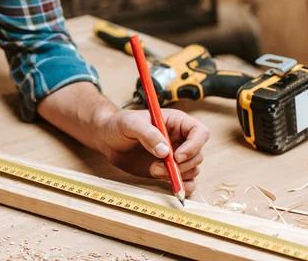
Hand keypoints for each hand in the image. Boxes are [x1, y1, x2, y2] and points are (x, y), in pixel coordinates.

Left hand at [95, 108, 209, 193]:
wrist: (107, 139)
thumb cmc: (118, 125)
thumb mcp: (130, 123)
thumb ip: (147, 134)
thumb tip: (165, 151)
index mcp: (176, 122)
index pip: (199, 132)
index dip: (194, 146)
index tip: (176, 156)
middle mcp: (179, 139)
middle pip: (198, 154)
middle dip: (181, 165)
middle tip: (158, 167)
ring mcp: (175, 156)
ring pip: (193, 169)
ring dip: (177, 175)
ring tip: (153, 170)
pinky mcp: (168, 171)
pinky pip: (186, 181)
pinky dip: (184, 186)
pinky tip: (172, 186)